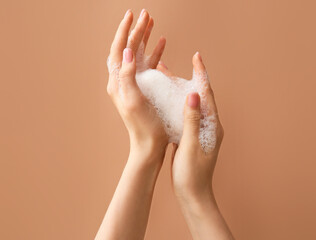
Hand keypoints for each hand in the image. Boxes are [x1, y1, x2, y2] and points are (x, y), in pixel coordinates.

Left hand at [106, 9, 167, 164]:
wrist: (149, 144)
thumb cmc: (142, 126)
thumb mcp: (133, 101)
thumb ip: (127, 76)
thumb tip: (128, 51)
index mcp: (117, 81)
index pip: (118, 49)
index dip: (124, 31)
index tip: (131, 15)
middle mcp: (123, 80)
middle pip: (129, 48)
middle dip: (136, 30)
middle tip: (146, 14)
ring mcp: (134, 83)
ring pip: (139, 54)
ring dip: (145, 38)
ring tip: (152, 23)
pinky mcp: (145, 88)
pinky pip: (148, 65)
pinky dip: (154, 52)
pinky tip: (161, 43)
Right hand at [157, 52, 223, 201]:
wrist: (193, 194)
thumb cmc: (192, 174)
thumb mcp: (191, 146)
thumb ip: (192, 120)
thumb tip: (194, 94)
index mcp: (212, 126)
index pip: (208, 94)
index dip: (201, 74)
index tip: (197, 56)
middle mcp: (209, 126)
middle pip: (200, 96)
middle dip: (190, 77)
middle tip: (176, 63)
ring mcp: (200, 131)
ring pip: (192, 104)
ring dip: (182, 89)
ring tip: (167, 77)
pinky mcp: (192, 137)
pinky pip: (186, 115)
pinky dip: (177, 104)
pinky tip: (167, 100)